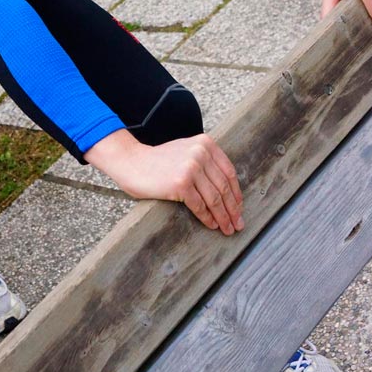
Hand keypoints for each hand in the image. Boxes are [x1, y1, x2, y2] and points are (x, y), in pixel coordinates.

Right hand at [83, 129, 244, 234]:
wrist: (132, 163)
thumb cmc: (158, 161)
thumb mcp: (187, 151)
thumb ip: (206, 162)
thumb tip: (228, 190)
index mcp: (205, 143)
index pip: (228, 172)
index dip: (236, 193)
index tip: (239, 207)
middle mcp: (200, 153)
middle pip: (223, 187)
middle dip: (233, 209)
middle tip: (237, 223)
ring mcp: (191, 168)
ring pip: (214, 198)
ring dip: (223, 217)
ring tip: (227, 228)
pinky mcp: (181, 183)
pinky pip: (199, 206)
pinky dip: (207, 218)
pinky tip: (211, 225)